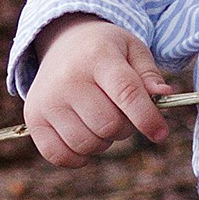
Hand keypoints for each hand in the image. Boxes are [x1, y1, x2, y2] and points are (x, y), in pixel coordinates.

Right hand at [19, 15, 171, 166]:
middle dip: (125, 127)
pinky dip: (79, 157)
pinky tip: (85, 137)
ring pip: (89, 144)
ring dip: (104, 141)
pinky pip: (60, 156)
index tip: (161, 134)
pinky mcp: (34, 119)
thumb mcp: (132, 50)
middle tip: (121, 112)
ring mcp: (48, 100)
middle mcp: (68, 78)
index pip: (127, 93)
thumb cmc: (105, 51)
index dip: (148, 118)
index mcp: (98, 56)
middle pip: (109, 125)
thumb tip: (164, 95)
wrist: (63, 42)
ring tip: (101, 119)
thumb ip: (149, 75)